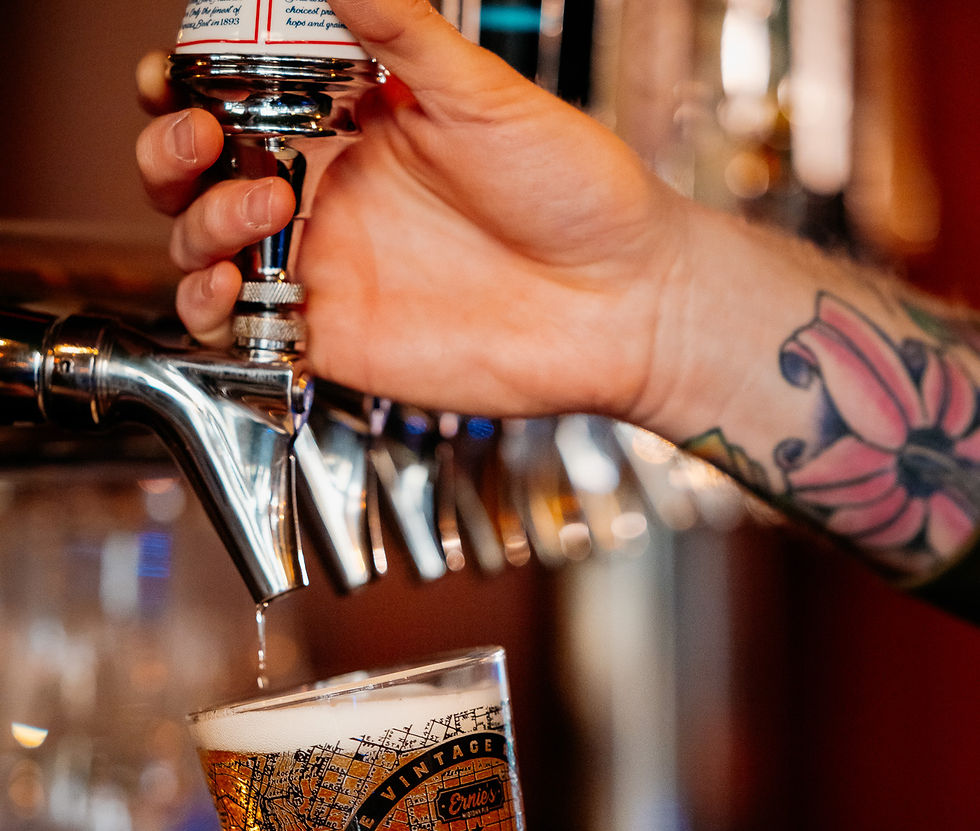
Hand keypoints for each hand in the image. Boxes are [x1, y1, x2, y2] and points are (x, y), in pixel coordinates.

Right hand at [135, 0, 683, 419]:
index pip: (231, 100)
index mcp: (347, 126)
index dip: (184, 90)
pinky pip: (240, 334)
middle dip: (169, 153)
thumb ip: (400, 30)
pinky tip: (234, 285)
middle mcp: (324, 197)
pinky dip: (212, 311)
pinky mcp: (334, 341)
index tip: (178, 77)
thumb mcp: (482, 94)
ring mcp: (325, 271)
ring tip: (261, 206)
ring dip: (198, 226)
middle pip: (195, 178)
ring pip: (203, 252)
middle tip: (204, 139)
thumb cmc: (577, 195)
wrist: (626, 303)